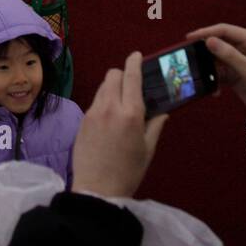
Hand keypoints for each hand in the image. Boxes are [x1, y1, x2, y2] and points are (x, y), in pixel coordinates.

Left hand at [71, 51, 167, 198]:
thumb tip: (162, 111)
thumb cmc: (128, 172)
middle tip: (131, 86)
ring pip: (102, 87)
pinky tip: (109, 119)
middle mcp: (110, 108)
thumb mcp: (148, 149)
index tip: (137, 55)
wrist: (97, 190)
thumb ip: (155, 125)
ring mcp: (93, 113)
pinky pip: (95, 102)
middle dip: (122, 75)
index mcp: (131, 113)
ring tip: (120, 103)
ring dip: (112, 88)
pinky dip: (104, 102)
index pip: (131, 77)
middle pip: (113, 75)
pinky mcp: (82, 121)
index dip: (134, 62)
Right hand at [185, 23, 245, 118]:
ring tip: (201, 77)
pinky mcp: (238, 77)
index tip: (189, 38)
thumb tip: (209, 40)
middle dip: (205, 52)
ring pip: (218, 60)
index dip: (206, 32)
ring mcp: (241, 63)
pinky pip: (221, 74)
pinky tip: (214, 91)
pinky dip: (215, 81)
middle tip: (189, 58)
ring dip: (210, 69)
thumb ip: (228, 55)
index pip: (225, 30)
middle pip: (219, 44)